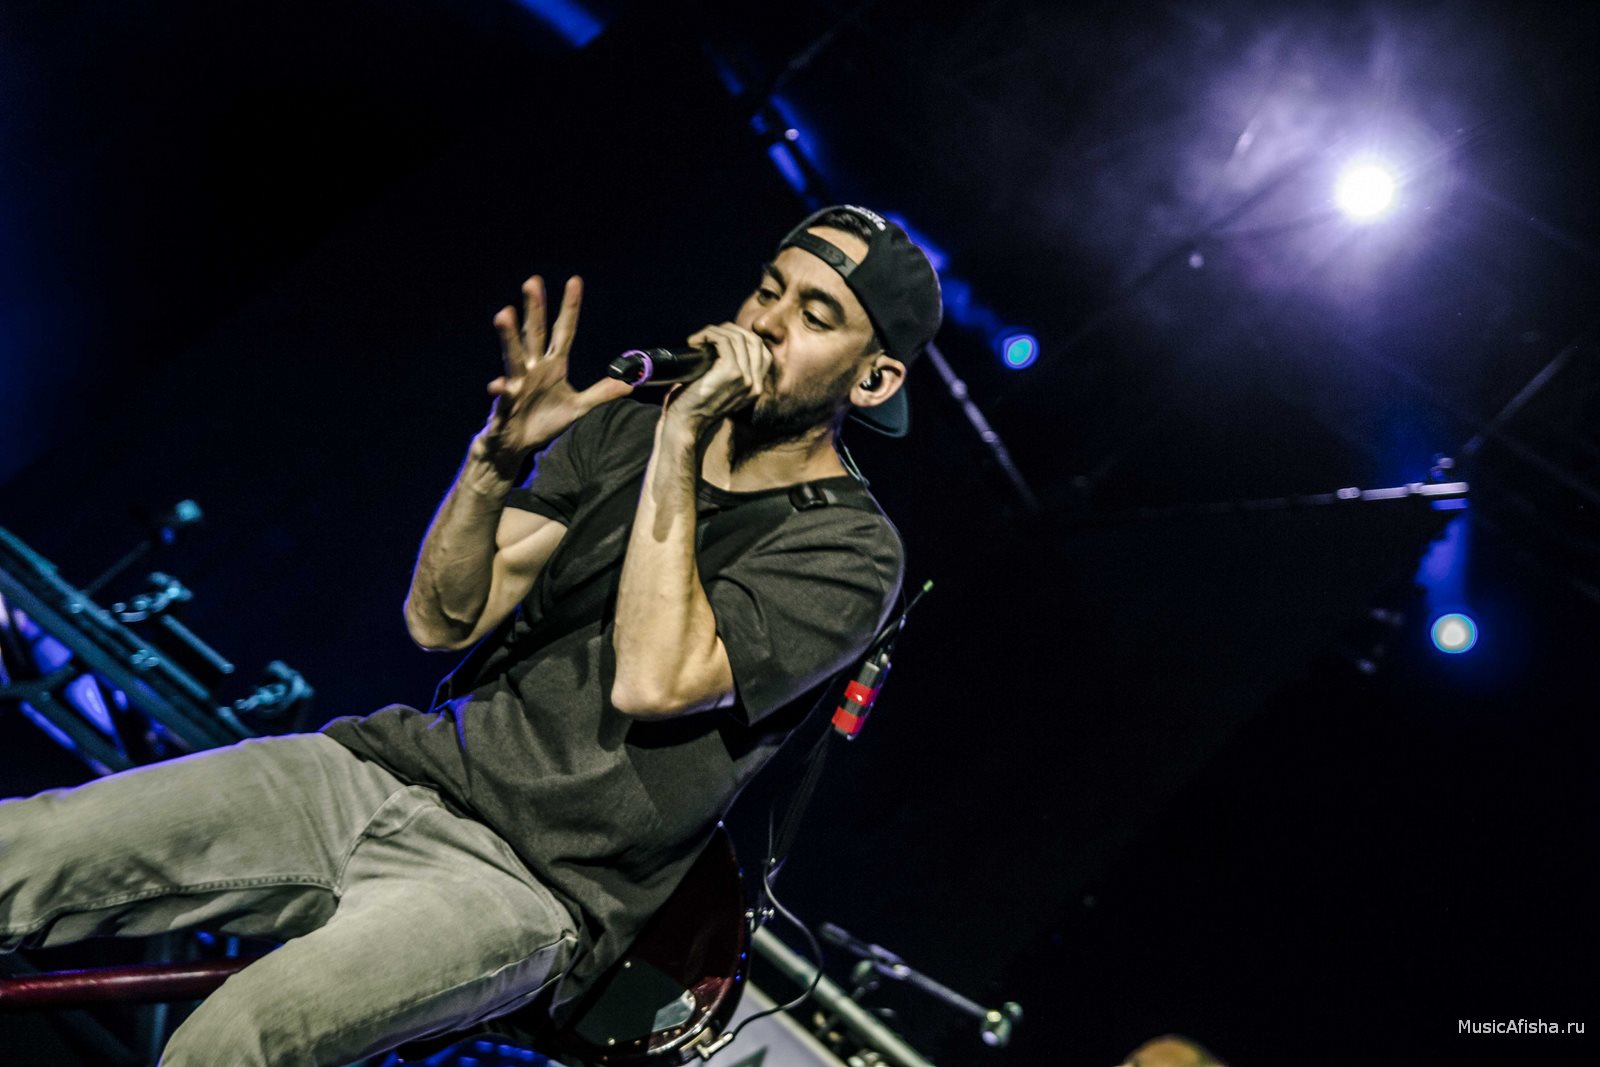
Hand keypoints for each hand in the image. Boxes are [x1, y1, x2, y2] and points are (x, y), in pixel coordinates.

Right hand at [475, 275, 630, 471]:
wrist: (517, 443)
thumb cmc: (543, 421)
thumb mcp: (578, 407)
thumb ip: (601, 393)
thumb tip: (629, 384)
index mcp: (553, 365)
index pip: (564, 330)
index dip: (570, 308)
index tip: (574, 281)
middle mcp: (534, 368)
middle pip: (535, 333)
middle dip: (535, 309)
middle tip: (533, 282)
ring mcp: (517, 382)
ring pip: (514, 356)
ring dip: (510, 336)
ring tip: (504, 314)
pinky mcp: (506, 403)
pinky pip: (503, 394)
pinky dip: (500, 389)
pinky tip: (498, 385)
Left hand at [662, 322, 772, 433]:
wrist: (686, 422)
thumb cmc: (696, 405)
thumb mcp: (721, 390)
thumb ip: (730, 375)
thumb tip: (723, 348)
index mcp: (755, 389)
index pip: (763, 353)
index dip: (744, 338)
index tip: (723, 337)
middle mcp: (755, 384)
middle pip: (754, 341)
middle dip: (731, 330)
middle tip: (710, 334)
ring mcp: (746, 378)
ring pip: (738, 337)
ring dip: (716, 331)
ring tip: (699, 338)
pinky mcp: (731, 372)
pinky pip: (724, 341)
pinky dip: (709, 334)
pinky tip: (696, 341)